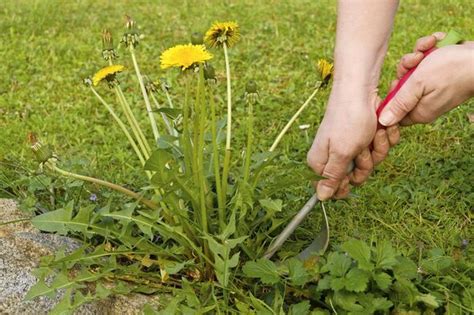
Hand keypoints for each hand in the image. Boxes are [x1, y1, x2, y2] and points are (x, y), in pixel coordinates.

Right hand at [307, 83, 399, 199]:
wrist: (361, 90)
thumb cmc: (348, 120)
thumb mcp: (341, 152)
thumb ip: (332, 177)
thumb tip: (321, 198)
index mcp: (321, 162)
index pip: (331, 188)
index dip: (345, 186)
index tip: (352, 177)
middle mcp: (334, 155)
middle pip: (355, 177)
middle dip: (366, 163)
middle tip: (363, 147)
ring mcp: (351, 146)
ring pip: (370, 163)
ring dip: (377, 148)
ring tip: (372, 132)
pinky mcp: (365, 138)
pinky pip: (378, 149)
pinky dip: (383, 138)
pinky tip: (379, 126)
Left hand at [379, 35, 473, 125]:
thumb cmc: (451, 69)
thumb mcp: (418, 85)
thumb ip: (399, 103)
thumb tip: (383, 122)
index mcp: (419, 112)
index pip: (394, 110)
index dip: (391, 94)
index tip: (397, 81)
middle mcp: (425, 102)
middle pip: (401, 87)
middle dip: (406, 68)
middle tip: (415, 60)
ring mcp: (433, 88)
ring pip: (412, 70)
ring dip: (418, 54)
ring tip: (429, 46)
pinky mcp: (440, 74)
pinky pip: (426, 61)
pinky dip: (430, 49)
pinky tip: (437, 42)